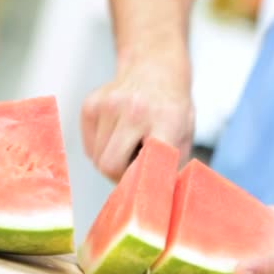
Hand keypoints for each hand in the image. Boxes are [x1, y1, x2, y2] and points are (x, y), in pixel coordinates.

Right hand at [81, 56, 193, 181]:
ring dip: (112, 161)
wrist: (154, 68)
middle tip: (133, 170)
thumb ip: (172, 166)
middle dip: (119, 176)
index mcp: (165, 119)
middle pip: (110, 166)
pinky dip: (101, 149)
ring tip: (129, 147)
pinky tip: (117, 136)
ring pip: (97, 159)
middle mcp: (134, 109)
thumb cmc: (171, 109)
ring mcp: (108, 104)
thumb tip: (161, 204)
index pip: (147, 163)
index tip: (143, 193)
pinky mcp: (90, 104)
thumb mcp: (184, 134)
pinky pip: (89, 147)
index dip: (142, 183)